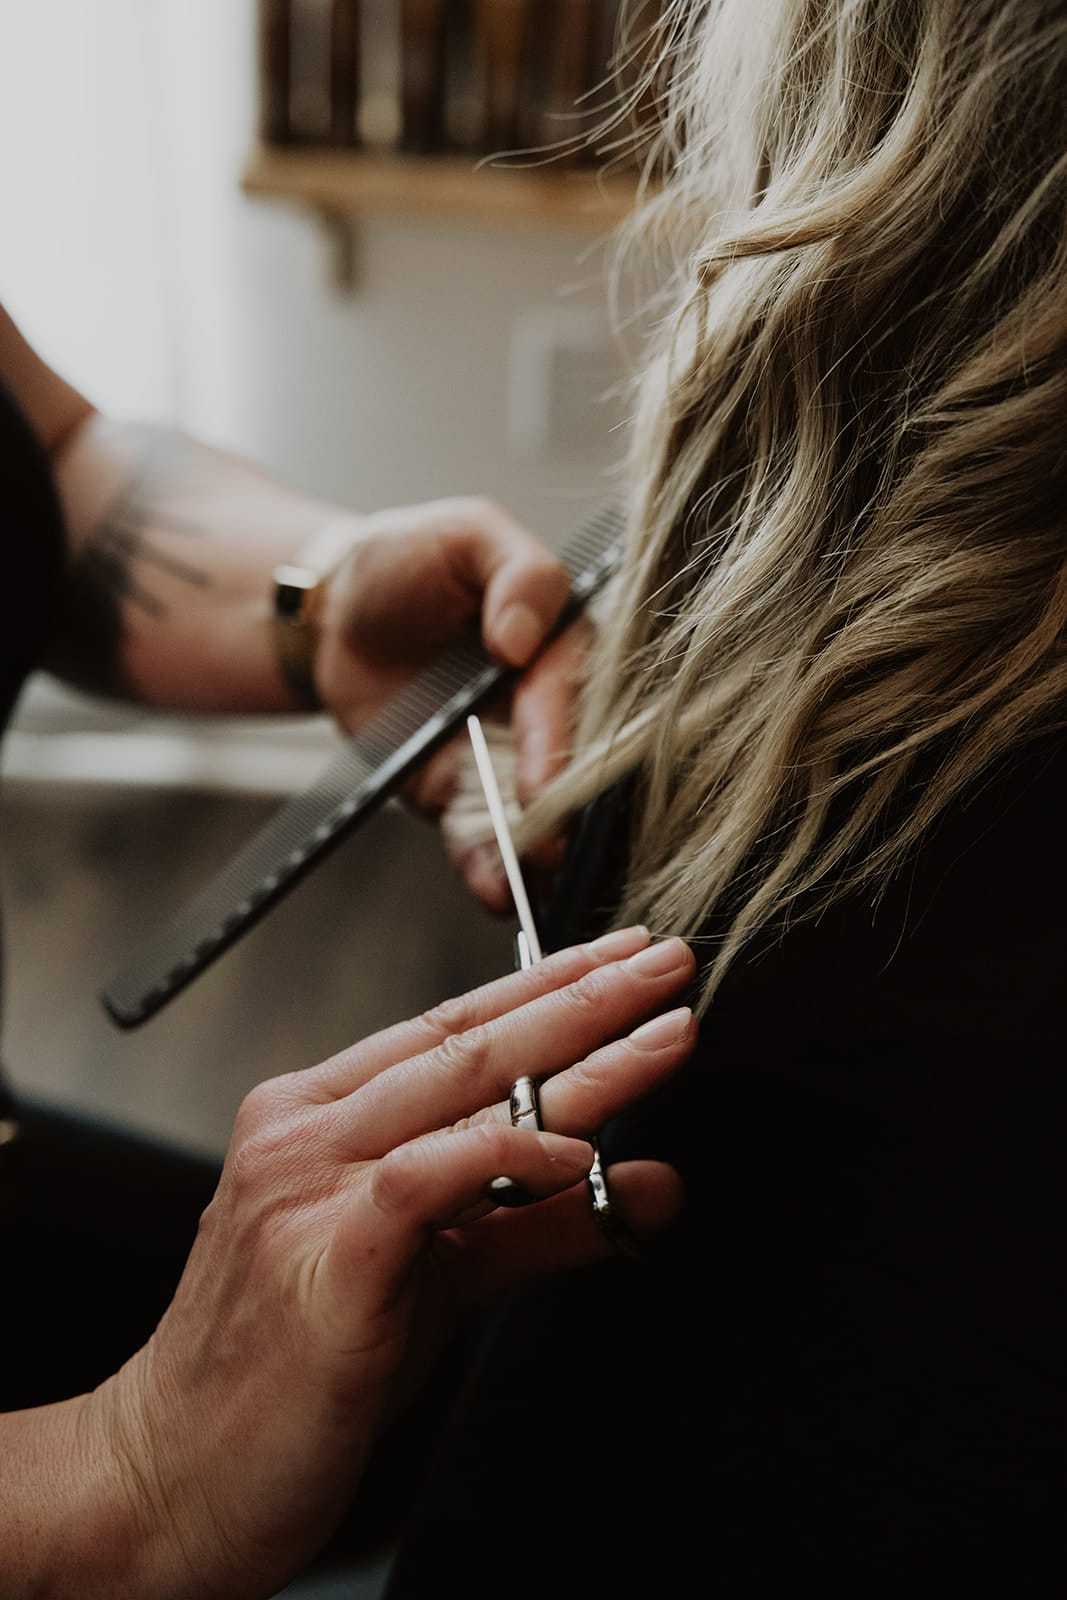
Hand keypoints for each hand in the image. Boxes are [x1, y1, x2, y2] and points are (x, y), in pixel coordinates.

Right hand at [90, 928, 694, 1598]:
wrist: (175, 1476)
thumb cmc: (295, 1370)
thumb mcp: (438, 1277)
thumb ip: (541, 1221)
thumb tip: (648, 1184)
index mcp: (319, 1117)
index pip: (453, 1029)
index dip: (548, 987)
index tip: (625, 961)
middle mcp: (307, 1132)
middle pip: (469, 1042)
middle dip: (582, 996)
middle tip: (665, 963)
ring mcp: (306, 1187)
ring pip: (458, 1091)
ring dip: (577, 1055)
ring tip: (665, 1032)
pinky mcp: (324, 1259)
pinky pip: (428, 1181)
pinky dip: (508, 1155)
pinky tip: (578, 1150)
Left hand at [312, 497, 584, 904]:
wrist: (332, 615)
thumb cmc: (406, 559)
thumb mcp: (465, 534)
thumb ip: (515, 571)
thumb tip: (524, 636)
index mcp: (566, 644)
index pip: (577, 694)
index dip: (560, 735)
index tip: (545, 776)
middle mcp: (550, 711)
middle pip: (571, 768)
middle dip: (561, 810)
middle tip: (551, 844)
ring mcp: (507, 761)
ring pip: (535, 815)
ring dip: (533, 854)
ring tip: (525, 883)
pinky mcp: (462, 797)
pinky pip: (482, 838)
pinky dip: (489, 869)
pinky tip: (495, 893)